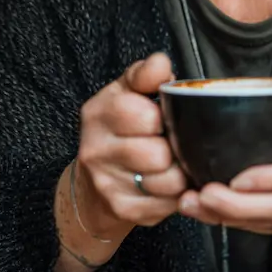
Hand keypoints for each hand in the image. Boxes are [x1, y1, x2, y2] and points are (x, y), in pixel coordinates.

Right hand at [75, 52, 187, 236]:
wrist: (93, 182)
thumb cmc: (121, 127)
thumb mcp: (128, 91)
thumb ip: (146, 74)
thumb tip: (160, 63)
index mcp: (99, 111)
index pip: (146, 116)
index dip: (166, 118)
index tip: (163, 119)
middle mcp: (95, 148)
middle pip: (159, 153)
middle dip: (174, 148)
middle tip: (170, 144)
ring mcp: (105, 182)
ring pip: (168, 181)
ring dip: (179, 173)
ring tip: (172, 164)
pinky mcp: (121, 208)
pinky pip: (167, 204)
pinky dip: (175, 195)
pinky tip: (166, 184)